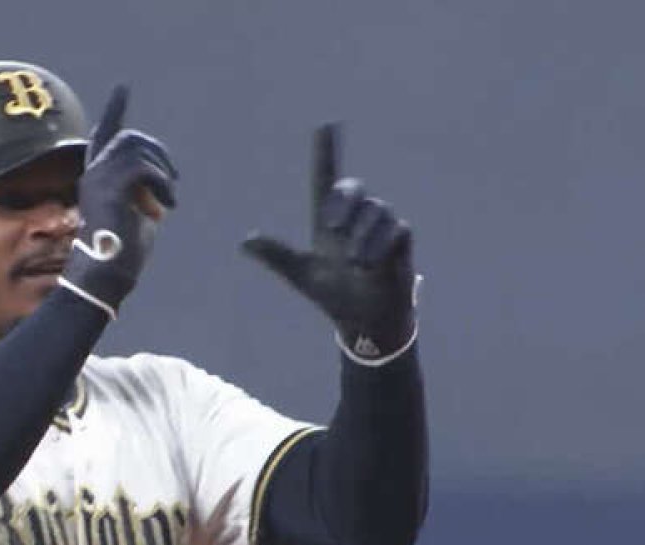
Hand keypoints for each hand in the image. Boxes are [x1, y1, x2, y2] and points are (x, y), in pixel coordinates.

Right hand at [59, 85, 177, 318]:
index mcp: (98, 178)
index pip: (104, 135)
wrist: (106, 276)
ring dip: (161, 171)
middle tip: (172, 181)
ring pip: (136, 149)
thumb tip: (163, 182)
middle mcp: (93, 173)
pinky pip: (142, 168)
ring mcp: (98, 179)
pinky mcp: (108, 188)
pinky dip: (161, 184)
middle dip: (158, 152)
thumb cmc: (123, 255)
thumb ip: (146, 192)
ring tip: (168, 199)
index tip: (123, 88)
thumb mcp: (140, 215)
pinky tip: (166, 205)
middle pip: (130, 139)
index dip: (114, 110)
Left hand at [241, 124, 419, 362]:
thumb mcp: (302, 275)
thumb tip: (245, 241)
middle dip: (342, 201)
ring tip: (353, 263)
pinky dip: (379, 245)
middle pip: (351, 187)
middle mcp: (354, 217)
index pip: (326, 177)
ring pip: (375, 210)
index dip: (326, 151)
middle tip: (331, 226)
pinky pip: (395, 229)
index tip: (325, 123)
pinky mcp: (400, 241)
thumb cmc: (333, 294)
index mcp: (328, 220)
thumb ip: (277, 255)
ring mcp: (379, 227)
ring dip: (362, 235)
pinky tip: (367, 265)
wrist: (363, 320)